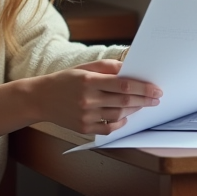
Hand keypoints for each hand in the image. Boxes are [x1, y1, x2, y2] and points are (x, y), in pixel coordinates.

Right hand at [39, 58, 161, 134]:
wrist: (40, 99)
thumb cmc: (64, 80)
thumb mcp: (84, 68)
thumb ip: (107, 67)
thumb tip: (129, 69)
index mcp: (88, 81)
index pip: (123, 85)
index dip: (143, 87)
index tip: (156, 89)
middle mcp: (87, 99)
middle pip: (124, 102)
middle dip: (144, 100)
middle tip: (156, 98)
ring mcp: (85, 116)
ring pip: (118, 116)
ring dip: (134, 111)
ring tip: (141, 105)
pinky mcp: (83, 128)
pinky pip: (108, 128)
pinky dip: (119, 124)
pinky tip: (124, 118)